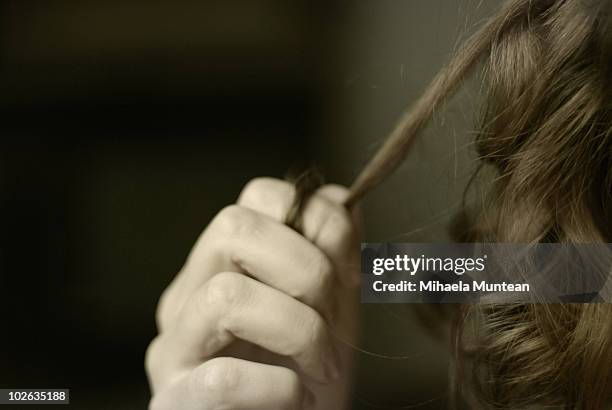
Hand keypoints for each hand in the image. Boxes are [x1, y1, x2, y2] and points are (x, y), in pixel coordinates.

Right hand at [146, 178, 360, 408]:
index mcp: (225, 264)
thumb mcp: (332, 308)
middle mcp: (190, 294)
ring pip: (225, 296)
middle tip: (334, 320)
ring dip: (299, 330)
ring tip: (322, 367)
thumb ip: (335, 255)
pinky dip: (278, 387)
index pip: (258, 196)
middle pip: (233, 227)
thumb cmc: (308, 375)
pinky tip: (297, 398)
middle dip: (307, 269)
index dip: (317, 221)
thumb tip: (342, 199)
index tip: (351, 274)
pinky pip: (223, 378)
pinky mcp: (175, 402)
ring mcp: (174, 347)